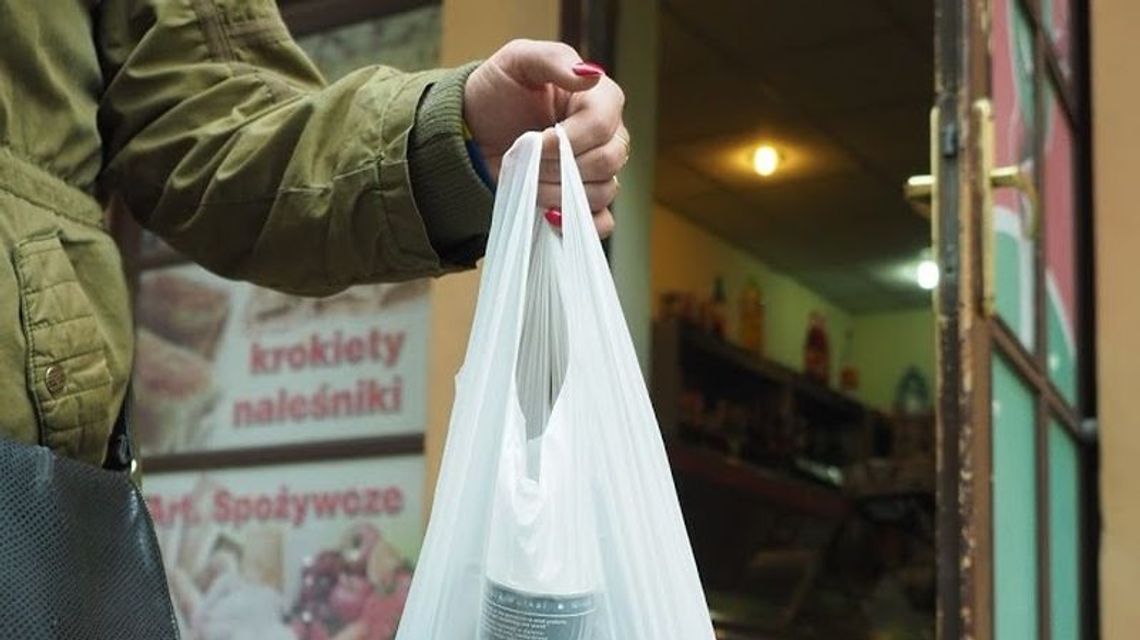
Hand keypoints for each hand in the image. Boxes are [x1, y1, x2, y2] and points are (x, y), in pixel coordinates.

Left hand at [463, 40, 628, 236]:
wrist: (473, 132)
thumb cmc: (497, 92)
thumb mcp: (518, 61)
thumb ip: (554, 60)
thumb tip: (592, 75)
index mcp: (599, 99)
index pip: (603, 125)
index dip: (569, 139)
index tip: (535, 140)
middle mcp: (608, 136)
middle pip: (608, 161)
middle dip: (561, 166)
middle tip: (529, 159)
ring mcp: (597, 172)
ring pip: (603, 192)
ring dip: (559, 192)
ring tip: (530, 180)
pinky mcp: (583, 201)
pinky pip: (602, 222)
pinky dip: (578, 224)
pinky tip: (550, 215)